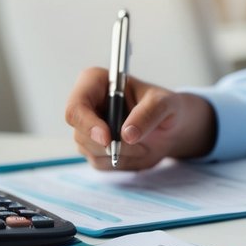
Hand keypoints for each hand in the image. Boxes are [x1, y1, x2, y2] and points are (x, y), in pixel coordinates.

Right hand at [64, 67, 216, 170]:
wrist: (169, 126)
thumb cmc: (164, 106)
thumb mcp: (165, 103)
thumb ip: (148, 113)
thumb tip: (127, 135)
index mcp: (95, 82)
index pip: (76, 106)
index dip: (88, 124)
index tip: (108, 138)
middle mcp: (86, 105)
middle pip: (81, 133)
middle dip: (111, 144)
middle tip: (140, 145)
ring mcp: (87, 129)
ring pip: (90, 150)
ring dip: (120, 154)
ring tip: (143, 144)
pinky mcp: (93, 148)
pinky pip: (100, 163)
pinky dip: (121, 162)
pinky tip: (136, 150)